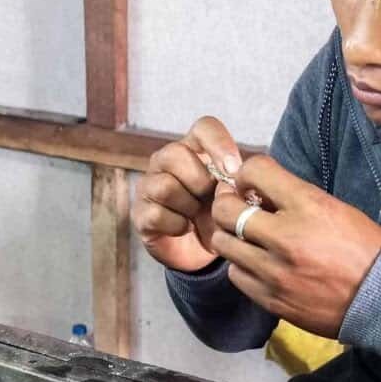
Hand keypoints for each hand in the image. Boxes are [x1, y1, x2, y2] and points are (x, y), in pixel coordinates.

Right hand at [131, 117, 242, 271]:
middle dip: (200, 182)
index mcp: (195, 148)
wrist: (201, 254)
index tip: (234, 170)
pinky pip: (157, 214)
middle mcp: (166, 160)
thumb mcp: (235, 198)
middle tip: (211, 201)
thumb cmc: (218, 217)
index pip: (204, 127)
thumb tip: (236, 177)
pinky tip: (185, 229)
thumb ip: (240, 183)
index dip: (219, 144)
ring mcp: (149, 185)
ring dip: (188, 207)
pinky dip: (178, 226)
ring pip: (165, 186)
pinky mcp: (140, 213)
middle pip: (175, 153)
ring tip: (196, 217)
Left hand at [210, 156, 380, 337]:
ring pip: (224, 244)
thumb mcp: (334, 207)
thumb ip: (293, 196)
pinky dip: (241, 266)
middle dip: (226, 203)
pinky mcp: (271, 298)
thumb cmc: (362, 248)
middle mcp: (286, 237)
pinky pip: (236, 275)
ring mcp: (275, 271)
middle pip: (226, 210)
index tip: (249, 182)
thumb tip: (257, 189)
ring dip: (230, 236)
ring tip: (244, 237)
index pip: (255, 171)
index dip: (246, 173)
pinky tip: (255, 263)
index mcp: (308, 206)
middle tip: (235, 206)